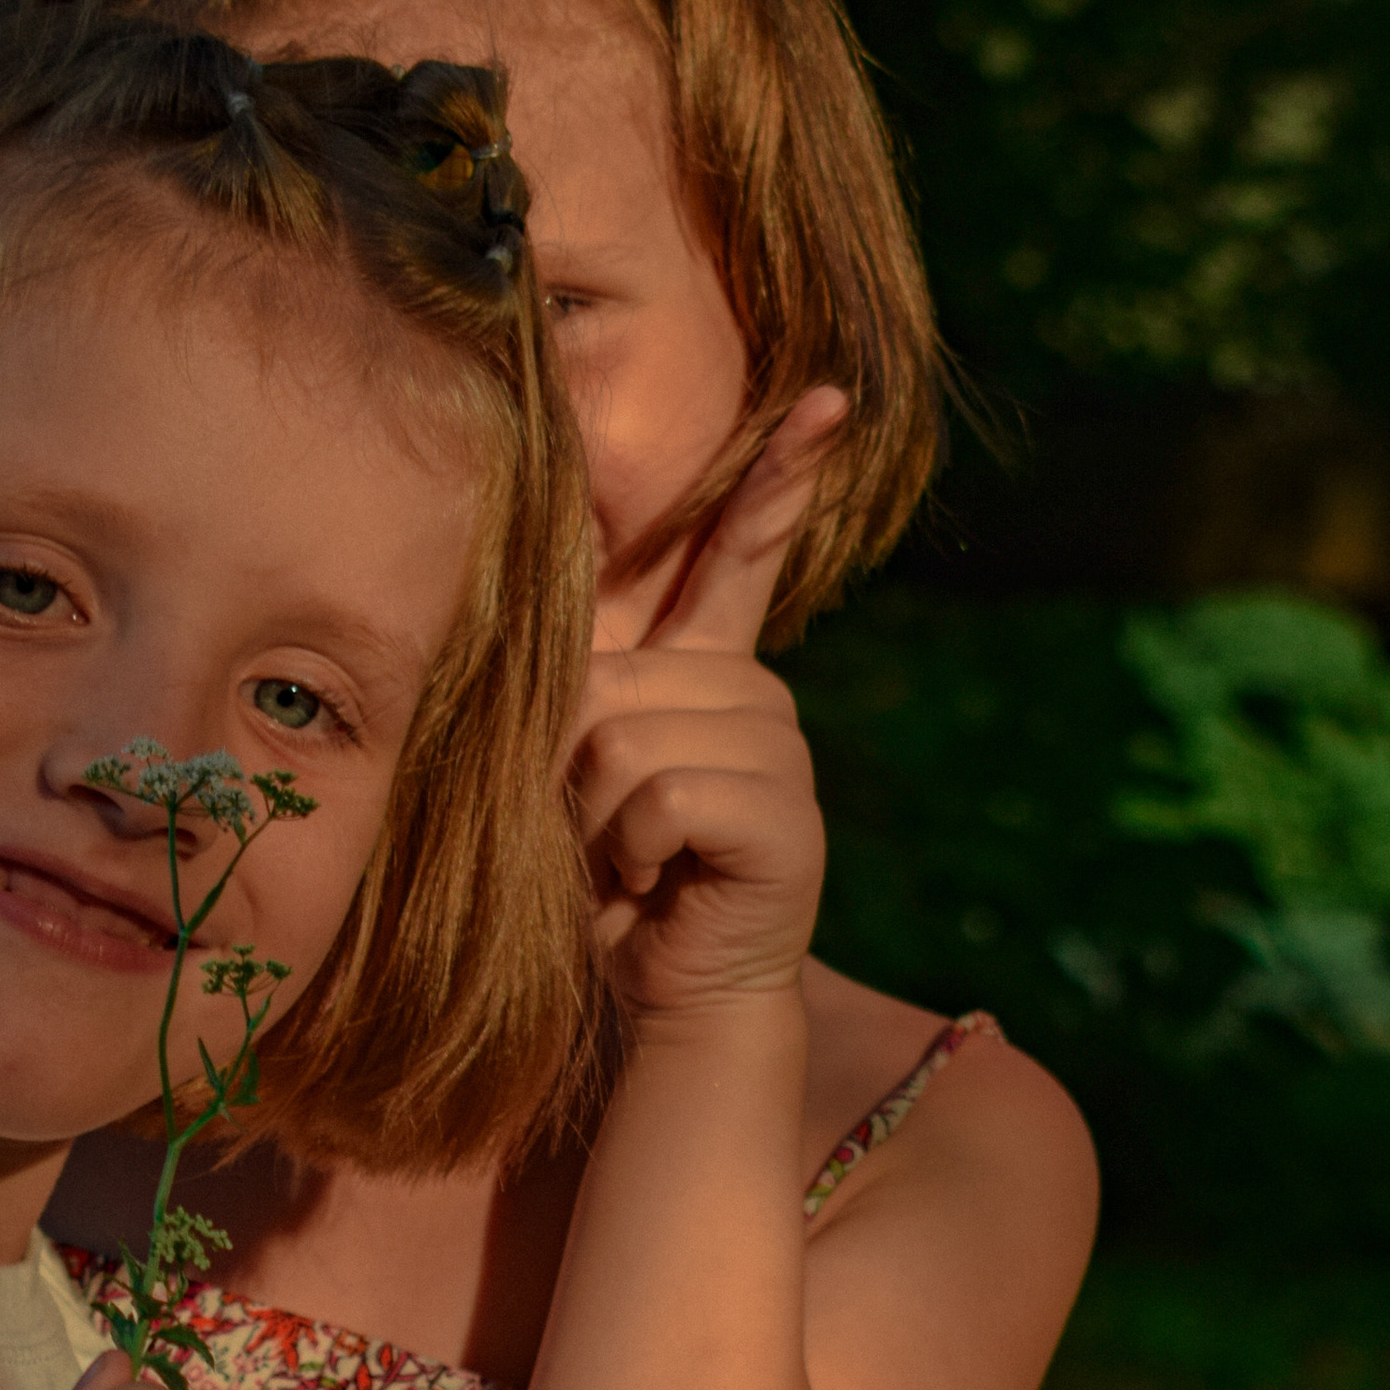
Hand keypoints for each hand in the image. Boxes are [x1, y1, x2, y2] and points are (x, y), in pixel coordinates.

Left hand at [570, 391, 842, 1023]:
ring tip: (631, 862)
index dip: (780, 475)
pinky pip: (663, 795)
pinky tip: (661, 882)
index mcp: (709, 673)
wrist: (668, 992)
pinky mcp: (786, 815)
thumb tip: (564, 659)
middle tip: (604, 837)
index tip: (825, 396)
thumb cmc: (611, 884)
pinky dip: (634, 851)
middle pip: (613, 679)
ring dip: (597, 821)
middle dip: (573, 771)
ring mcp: (780, 753)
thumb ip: (580, 693)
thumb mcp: (576, 773)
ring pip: (626, 740)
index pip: (744, 553)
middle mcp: (756, 697)